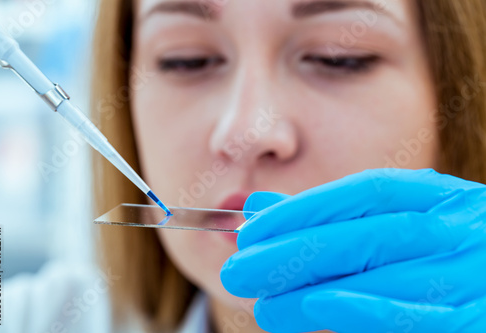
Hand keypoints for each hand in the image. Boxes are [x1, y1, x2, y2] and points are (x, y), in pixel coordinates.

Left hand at [220, 169, 485, 332]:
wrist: (485, 283)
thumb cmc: (429, 258)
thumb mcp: (384, 228)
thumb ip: (324, 219)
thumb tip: (258, 208)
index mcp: (438, 198)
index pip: (366, 192)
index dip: (304, 209)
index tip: (250, 232)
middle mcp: (459, 227)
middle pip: (369, 233)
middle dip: (296, 250)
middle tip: (238, 270)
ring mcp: (475, 272)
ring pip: (387, 274)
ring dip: (316, 287)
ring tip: (263, 303)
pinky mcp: (479, 319)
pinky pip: (420, 315)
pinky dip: (365, 309)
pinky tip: (316, 307)